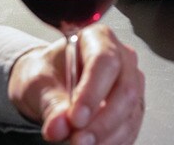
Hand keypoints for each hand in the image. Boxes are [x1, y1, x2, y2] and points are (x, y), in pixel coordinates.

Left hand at [8, 24, 144, 143]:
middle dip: (102, 122)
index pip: (105, 62)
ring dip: (106, 136)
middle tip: (77, 141)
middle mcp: (121, 57)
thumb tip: (59, 126)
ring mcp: (131, 82)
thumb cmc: (46, 75)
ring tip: (80, 144)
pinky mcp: (133, 107)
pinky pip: (131, 128)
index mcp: (97, 39)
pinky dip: (112, 142)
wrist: (49, 86)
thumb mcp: (39, 84)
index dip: (92, 93)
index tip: (75, 118)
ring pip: (131, 112)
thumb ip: (50, 104)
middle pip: (125, 90)